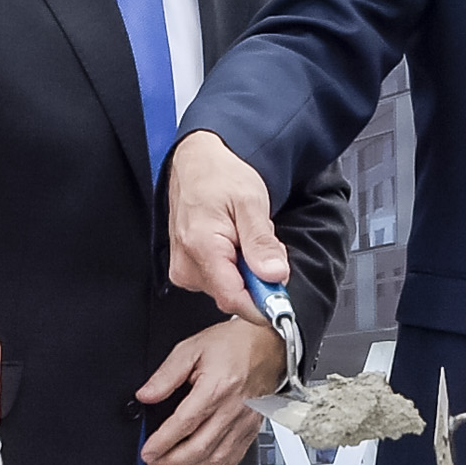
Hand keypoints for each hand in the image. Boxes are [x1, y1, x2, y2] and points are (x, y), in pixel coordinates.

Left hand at [136, 315, 286, 464]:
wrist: (268, 345)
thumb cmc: (232, 345)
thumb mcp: (192, 349)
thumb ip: (166, 374)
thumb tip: (145, 395)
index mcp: (216, 387)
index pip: (184, 424)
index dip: (162, 442)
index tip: (147, 451)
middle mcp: (233, 409)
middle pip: (199, 448)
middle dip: (171, 462)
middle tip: (153, 462)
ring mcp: (245, 422)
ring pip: (216, 459)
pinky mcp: (252, 430)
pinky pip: (233, 458)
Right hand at [165, 131, 288, 324]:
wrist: (196, 162)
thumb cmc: (219, 176)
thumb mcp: (251, 202)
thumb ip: (262, 243)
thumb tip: (275, 276)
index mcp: (201, 247)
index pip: (234, 299)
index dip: (263, 301)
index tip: (282, 292)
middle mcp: (186, 263)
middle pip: (233, 296)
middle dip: (257, 279)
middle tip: (263, 245)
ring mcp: (183, 268)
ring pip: (228, 289)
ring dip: (246, 271)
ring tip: (244, 238)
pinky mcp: (186, 269)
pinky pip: (219, 281)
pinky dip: (234, 267)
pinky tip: (234, 243)